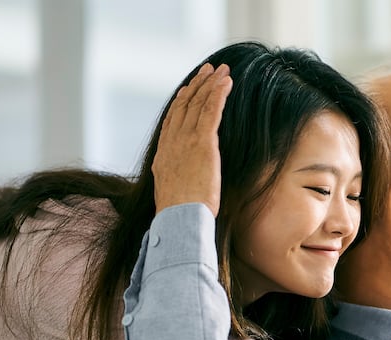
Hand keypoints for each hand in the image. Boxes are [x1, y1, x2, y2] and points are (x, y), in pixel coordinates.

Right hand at [152, 63, 232, 215]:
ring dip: (210, 84)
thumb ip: (177, 182)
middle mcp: (172, 142)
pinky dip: (218, 94)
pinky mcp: (203, 142)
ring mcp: (186, 140)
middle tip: (207, 70)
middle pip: (184, 106)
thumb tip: (181, 186)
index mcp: (164, 154)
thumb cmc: (178, 215)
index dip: (180, 103)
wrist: (179, 218)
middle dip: (197, 86)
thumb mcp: (173, 194)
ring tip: (221, 71)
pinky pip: (211, 111)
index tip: (186, 90)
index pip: (172, 121)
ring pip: (198, 104)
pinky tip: (226, 82)